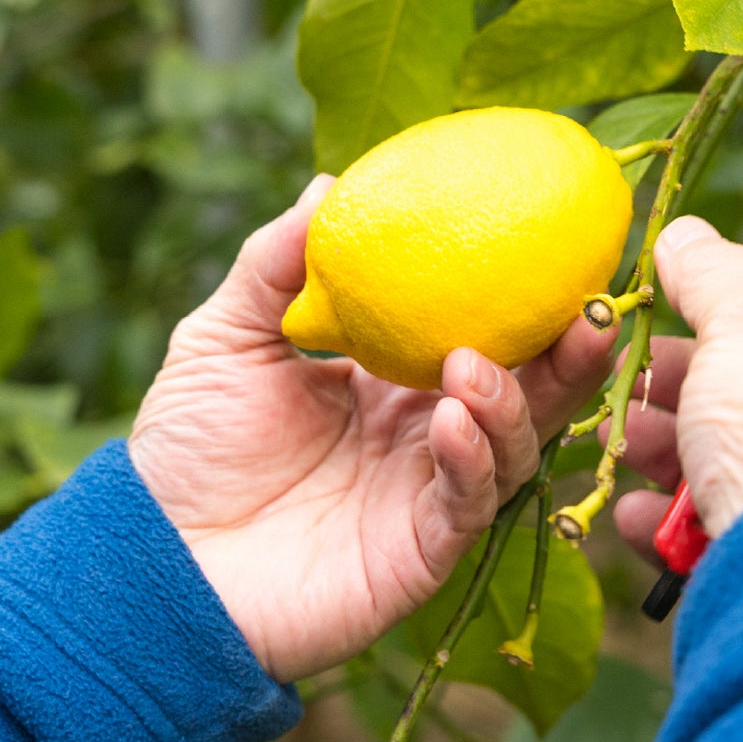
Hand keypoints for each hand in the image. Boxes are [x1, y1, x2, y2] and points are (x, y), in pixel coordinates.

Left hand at [128, 177, 613, 681]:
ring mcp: (428, 496)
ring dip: (513, 403)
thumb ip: (276, 266)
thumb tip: (328, 182)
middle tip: (588, 308)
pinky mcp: (421, 553)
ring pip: (513, 448)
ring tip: (473, 365)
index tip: (561, 249)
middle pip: (527, 393)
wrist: (154, 559)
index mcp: (393, 386)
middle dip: (568, 357)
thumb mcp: (225, 338)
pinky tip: (454, 422)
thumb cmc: (186, 452)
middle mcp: (426, 438)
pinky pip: (470, 504)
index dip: (529, 304)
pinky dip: (473, 461)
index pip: (483, 337)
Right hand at [612, 216, 742, 552]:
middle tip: (633, 381)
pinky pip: (728, 530)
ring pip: (739, 464)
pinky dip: (677, 521)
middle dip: (687, 386)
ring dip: (669, 451)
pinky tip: (643, 515)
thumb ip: (714, 271)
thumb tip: (684, 237)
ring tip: (627, 443)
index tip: (692, 308)